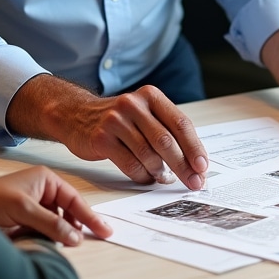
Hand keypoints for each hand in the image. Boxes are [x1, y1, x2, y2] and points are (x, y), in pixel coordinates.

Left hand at [0, 165, 112, 245]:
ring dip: (63, 237)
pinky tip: (52, 248)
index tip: (105, 230)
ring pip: (59, 226)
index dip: (90, 216)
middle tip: (96, 240)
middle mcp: (42, 193)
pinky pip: (46, 236)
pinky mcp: (26, 226)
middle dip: (79, 226)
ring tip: (68, 246)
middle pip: (69, 213)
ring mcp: (35, 211)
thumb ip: (50, 222)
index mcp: (45, 180)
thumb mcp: (22, 208)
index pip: (74, 199)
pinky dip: (50, 242)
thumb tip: (74, 237)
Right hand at [8, 76, 209, 189]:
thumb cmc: (118, 119)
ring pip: (149, 155)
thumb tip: (194, 162)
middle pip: (166, 141)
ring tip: (164, 179)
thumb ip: (166, 130)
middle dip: (183, 166)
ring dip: (161, 172)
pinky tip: (146, 177)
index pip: (180, 123)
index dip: (195, 147)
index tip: (203, 168)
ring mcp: (116, 120)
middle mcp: (134, 104)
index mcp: (150, 96)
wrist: (76, 115)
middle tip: (193, 183)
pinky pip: (130, 164)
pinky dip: (142, 175)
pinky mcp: (101, 138)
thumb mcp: (143, 113)